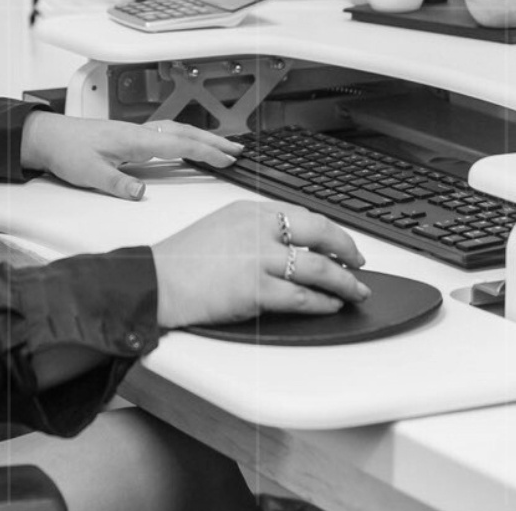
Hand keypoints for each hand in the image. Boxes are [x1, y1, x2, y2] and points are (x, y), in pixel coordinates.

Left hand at [19, 113, 242, 200]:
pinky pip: (165, 133)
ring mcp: (134, 133)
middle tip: (238, 149)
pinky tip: (186, 144)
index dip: (206, 152)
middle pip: (184, 133)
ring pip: (175, 130)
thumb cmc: (66, 151)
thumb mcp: (89, 174)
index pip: (178, 145)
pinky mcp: (128, 137)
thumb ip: (117, 184)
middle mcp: (138, 133)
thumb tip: (141, 192)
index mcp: (134, 140)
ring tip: (220, 146)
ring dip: (200, 137)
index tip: (228, 158)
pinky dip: (184, 136)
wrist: (47, 136)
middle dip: (213, 141)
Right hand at [150, 201, 369, 328]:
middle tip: (359, 262)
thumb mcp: (220, 227)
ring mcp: (259, 258)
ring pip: (319, 267)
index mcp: (249, 210)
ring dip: (345, 281)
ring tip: (356, 290)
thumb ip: (254, 231)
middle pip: (319, 233)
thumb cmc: (181, 260)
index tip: (340, 243)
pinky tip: (332, 305)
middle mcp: (258, 228)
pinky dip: (324, 302)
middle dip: (346, 249)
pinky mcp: (257, 289)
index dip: (328, 231)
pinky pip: (303, 296)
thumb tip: (288, 248)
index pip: (302, 215)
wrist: (156, 281)